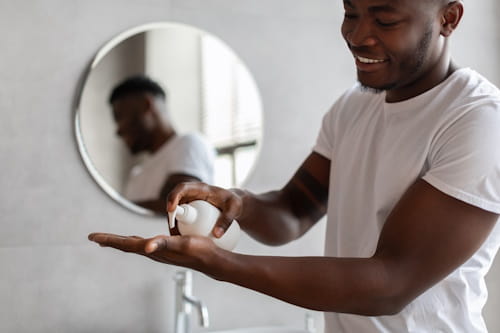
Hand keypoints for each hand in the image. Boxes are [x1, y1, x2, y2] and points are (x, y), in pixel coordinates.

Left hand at [88, 232, 218, 270]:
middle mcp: (153, 252)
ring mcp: (159, 252)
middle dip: (111, 241)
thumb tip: (146, 246)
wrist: (210, 260)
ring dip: (121, 242)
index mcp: (153, 249)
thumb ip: (164, 243)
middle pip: (126, 245)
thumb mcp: (181, 243)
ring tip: (110, 240)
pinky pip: (145, 244)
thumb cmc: (198, 251)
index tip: (93, 237)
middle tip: (95, 238)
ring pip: (134, 246)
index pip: (125, 244)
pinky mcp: (165, 250)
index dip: (109, 239)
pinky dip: (135, 241)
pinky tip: (138, 240)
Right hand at [167, 182, 243, 237]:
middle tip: (174, 232)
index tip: (170, 210)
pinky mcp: (190, 211)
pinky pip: (181, 219)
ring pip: (176, 212)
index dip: (173, 197)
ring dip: (173, 225)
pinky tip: (182, 240)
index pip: (182, 188)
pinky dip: (179, 228)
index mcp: (200, 188)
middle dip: (171, 217)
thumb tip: (217, 235)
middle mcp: (191, 194)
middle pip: (174, 202)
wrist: (233, 204)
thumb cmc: (234, 203)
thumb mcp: (234, 209)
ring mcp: (189, 203)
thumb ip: (227, 220)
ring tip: (178, 239)